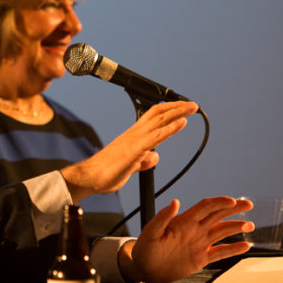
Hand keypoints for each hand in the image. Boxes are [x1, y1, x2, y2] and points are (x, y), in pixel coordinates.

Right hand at [60, 100, 197, 201]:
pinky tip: (182, 122)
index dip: (167, 111)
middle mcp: (134, 133)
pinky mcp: (135, 149)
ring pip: (160, 121)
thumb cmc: (106, 172)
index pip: (152, 117)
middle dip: (176, 108)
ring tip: (192, 107)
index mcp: (132, 136)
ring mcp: (135, 139)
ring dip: (178, 112)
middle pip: (158, 114)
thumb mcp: (131, 166)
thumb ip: (143, 160)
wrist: (90, 177)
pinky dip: (171, 128)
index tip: (181, 109)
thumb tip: (154, 155)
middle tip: (192, 105)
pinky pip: (157, 136)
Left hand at [120, 197, 253, 282]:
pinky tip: (245, 246)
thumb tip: (175, 201)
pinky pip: (220, 252)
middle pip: (218, 215)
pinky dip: (233, 250)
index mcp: (184, 221)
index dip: (219, 202)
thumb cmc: (144, 249)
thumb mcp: (150, 232)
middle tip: (248, 203)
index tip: (232, 201)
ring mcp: (199, 243)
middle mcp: (194, 229)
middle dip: (233, 209)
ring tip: (250, 225)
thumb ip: (162, 218)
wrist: (144, 269)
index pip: (205, 207)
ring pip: (222, 232)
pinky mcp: (201, 258)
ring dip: (236, 227)